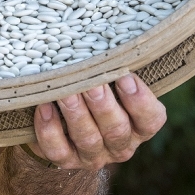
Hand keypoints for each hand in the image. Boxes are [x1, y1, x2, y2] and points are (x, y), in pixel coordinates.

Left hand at [27, 74, 165, 171]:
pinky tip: (44, 107)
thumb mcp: (112, 83)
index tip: (125, 77)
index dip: (140, 101)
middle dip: (103, 105)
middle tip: (92, 83)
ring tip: (65, 92)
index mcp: (138, 126)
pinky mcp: (66, 160)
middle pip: (116, 130)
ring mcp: (93, 156)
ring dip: (76, 114)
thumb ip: (114, 69)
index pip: (151, 119)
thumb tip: (107, 34)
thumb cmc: (96, 91)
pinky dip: (50, 129)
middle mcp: (120, 145)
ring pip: (88, 139)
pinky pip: (58, 150)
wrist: (66, 124)